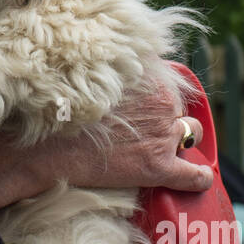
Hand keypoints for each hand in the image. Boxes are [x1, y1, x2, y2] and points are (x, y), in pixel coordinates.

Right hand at [0, 87, 212, 211]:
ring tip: (160, 147)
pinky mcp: (160, 166)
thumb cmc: (61, 110)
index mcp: (148, 73)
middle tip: (139, 127)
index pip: (167, 79)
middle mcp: (162, 99)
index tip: (141, 102)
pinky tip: (196, 179)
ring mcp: (163, 134)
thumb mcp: (90, 72)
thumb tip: (128, 65)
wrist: (45, 148)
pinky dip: (197, 178)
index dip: (153, 93)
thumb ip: (116, 66)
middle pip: (179, 104)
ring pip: (193, 132)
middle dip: (165, 115)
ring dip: (180, 138)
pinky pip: (194, 175)